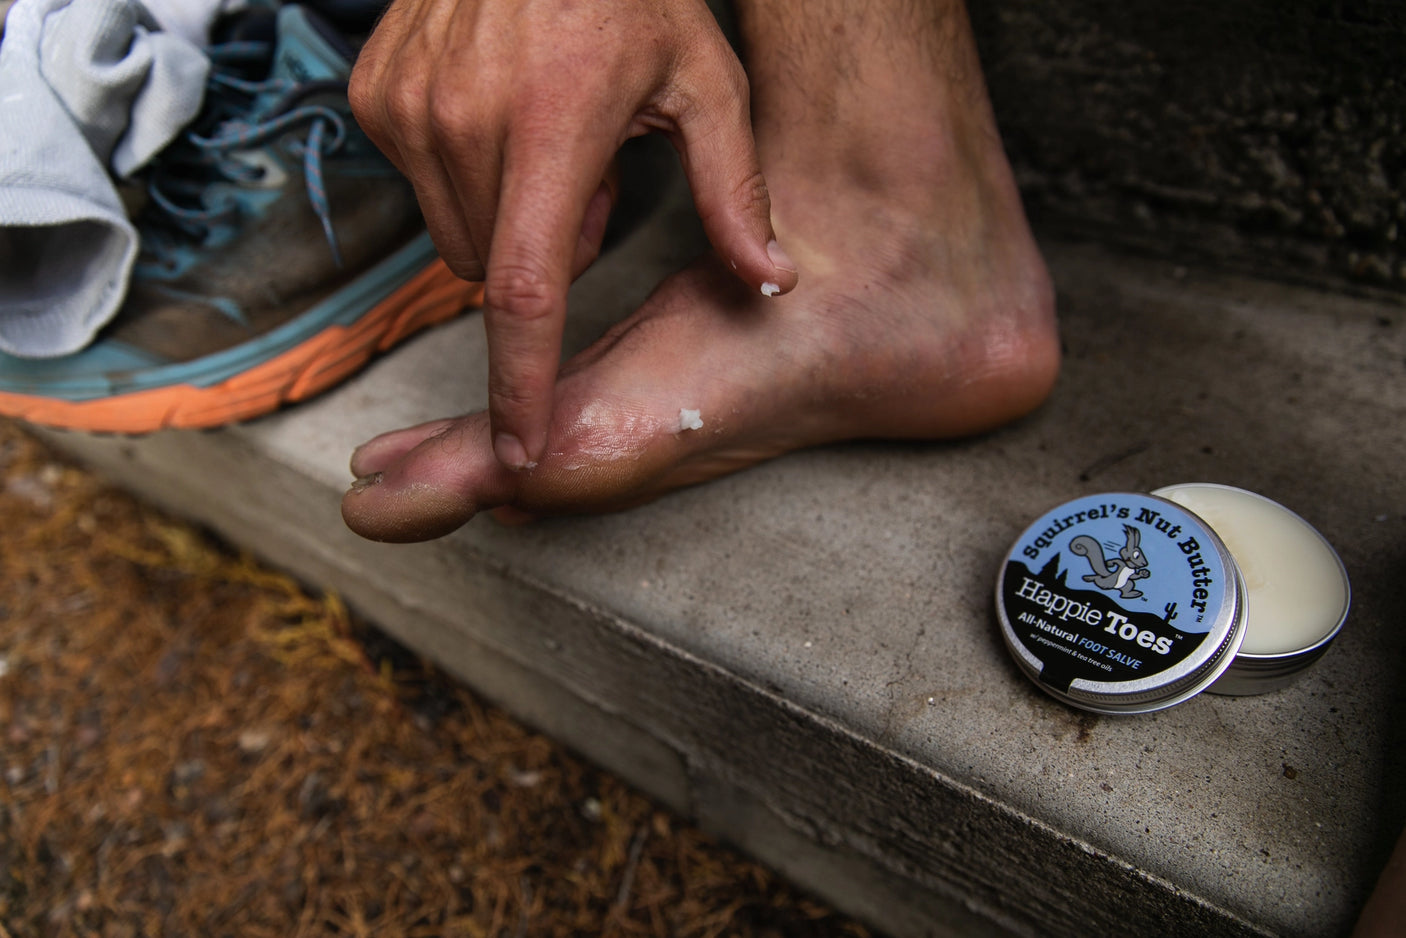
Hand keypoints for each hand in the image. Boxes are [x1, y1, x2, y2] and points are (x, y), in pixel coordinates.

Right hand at [349, 0, 798, 468]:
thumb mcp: (705, 80)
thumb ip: (735, 191)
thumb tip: (773, 282)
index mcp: (550, 127)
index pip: (523, 292)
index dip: (522, 384)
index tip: (522, 451)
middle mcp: (461, 122)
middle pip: (495, 274)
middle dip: (544, 255)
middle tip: (589, 171)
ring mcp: (406, 105)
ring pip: (454, 238)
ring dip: (504, 216)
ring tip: (546, 131)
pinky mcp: (374, 94)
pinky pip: (420, 185)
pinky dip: (464, 174)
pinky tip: (501, 109)